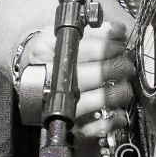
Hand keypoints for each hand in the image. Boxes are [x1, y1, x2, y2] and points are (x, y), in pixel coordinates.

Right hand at [20, 19, 135, 138]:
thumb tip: (118, 29)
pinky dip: (114, 119)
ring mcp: (66, 107)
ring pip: (101, 100)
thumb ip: (93, 31)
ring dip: (121, 91)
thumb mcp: (63, 36)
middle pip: (96, 74)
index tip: (120, 45)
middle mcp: (57, 82)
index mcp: (53, 55)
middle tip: (126, 64)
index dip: (109, 46)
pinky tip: (118, 110)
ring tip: (124, 84)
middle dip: (119, 67)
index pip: (87, 50)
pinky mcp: (74, 127)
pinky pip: (99, 127)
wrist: (29, 82)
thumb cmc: (51, 55)